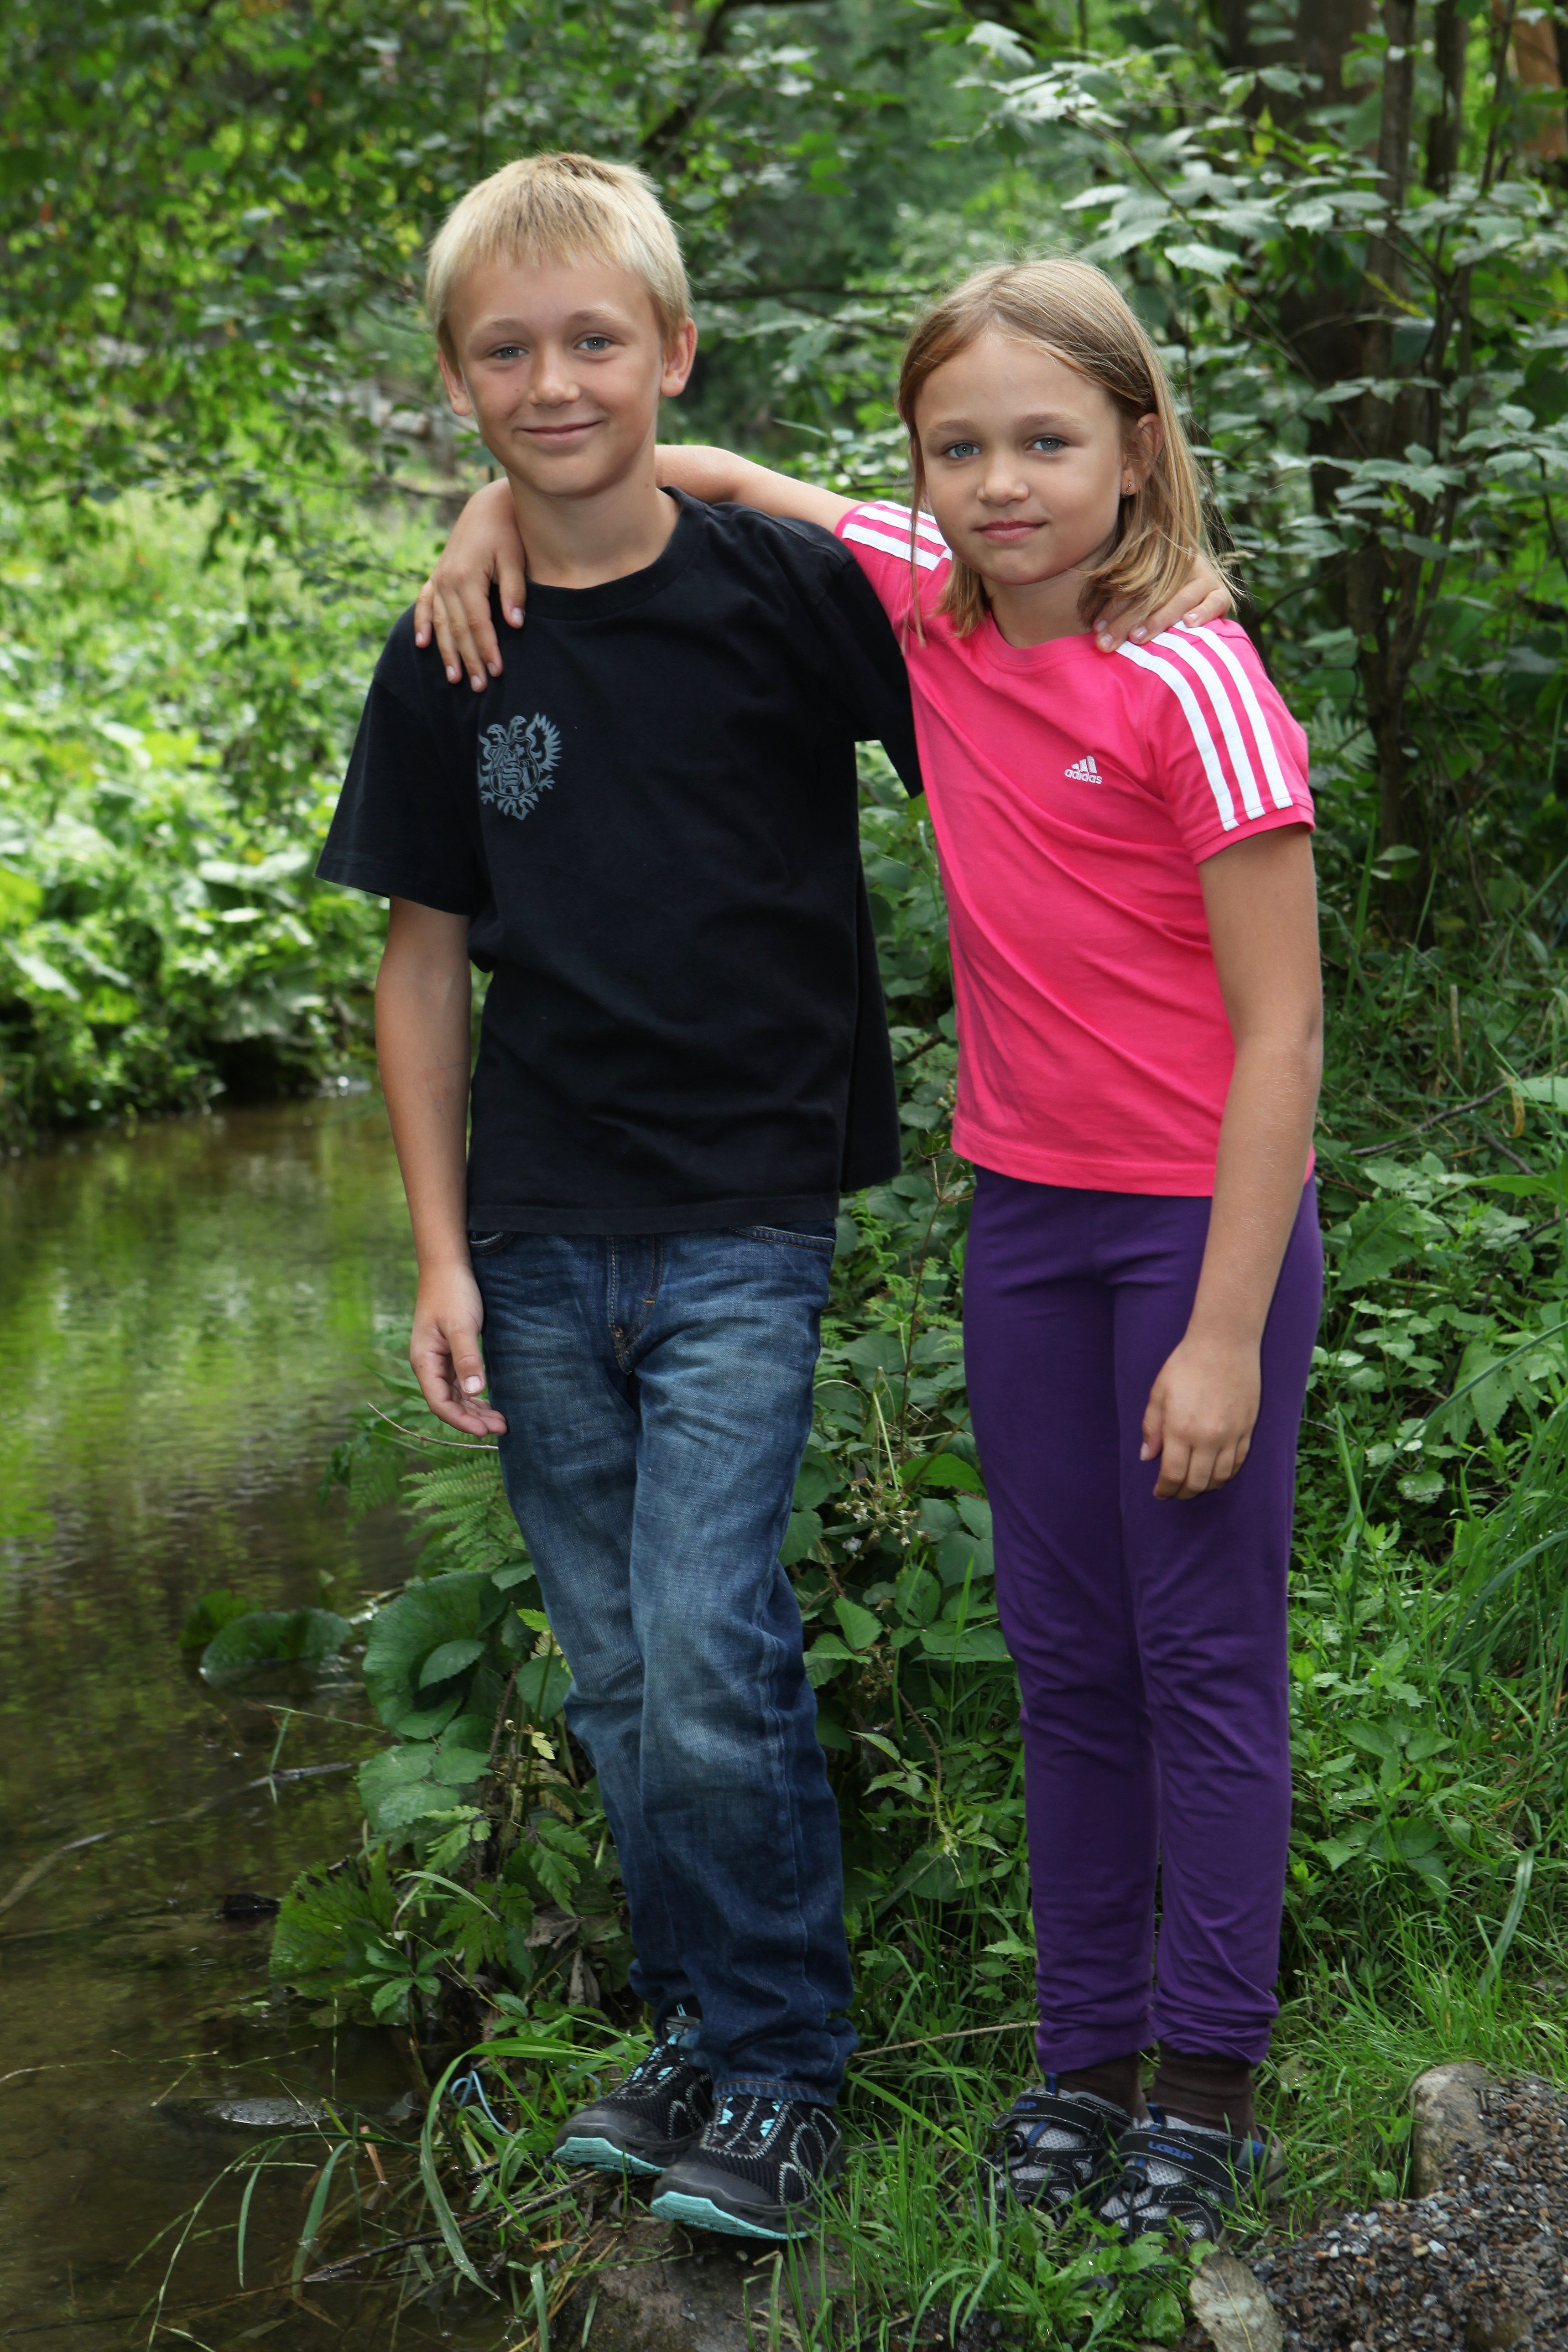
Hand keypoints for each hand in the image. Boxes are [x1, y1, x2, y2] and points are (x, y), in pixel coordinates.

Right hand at [411, 1264, 508, 1436]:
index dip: (461, 1420)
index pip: (440, 1403)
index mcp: (424, 1361)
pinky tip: (489, 1402)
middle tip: (502, 1428)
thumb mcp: (461, 1326)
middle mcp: (429, 1365)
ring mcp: (439, 1360)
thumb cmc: (452, 1293)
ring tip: (500, 1421)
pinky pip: (460, 1383)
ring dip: (475, 1409)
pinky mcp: (450, 1353)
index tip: (485, 1431)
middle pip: (448, 1403)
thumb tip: (474, 1392)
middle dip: (473, 1419)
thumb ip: (467, 1358)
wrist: (448, 1267)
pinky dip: (474, 1395)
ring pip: (456, 1395)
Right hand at [413, 478, 527, 691]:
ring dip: (447, 652)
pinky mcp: (437, 577)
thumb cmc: (506, 531)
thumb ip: (514, 590)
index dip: (486, 649)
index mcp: (466, 577)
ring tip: (455, 678)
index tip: (497, 672)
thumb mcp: (514, 557)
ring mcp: (438, 579)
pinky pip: (425, 604)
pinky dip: (423, 624)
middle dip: (469, 660)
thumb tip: (515, 624)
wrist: (487, 505)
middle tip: (479, 687)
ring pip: (441, 623)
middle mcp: (447, 581)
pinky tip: (422, 644)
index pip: (477, 623)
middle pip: (458, 630)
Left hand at [1094, 558, 1232, 652]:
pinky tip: (1189, 624)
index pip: (1131, 584)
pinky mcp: (1220, 593)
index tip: (1096, 627)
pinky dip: (1203, 612)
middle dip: (1126, 620)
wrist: (1196, 572)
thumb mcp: (1138, 586)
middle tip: (1107, 642)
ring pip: (1180, 599)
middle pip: (1151, 594)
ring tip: (1138, 636)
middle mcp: (1180, 567)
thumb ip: (1121, 600)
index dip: (1111, 606)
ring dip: (1157, 620)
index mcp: (1156, 560)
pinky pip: (1215, 602)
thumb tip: (1095, 627)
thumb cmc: (1157, 587)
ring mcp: (1203, 579)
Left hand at [1140, 1331, 1258, 1499]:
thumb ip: (1152, 1427)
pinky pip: (1237, 1463)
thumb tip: (1147, 1456)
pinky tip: (1216, 1473)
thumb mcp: (1159, 1393)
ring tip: (1194, 1484)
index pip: (1172, 1475)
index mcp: (1180, 1430)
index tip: (1159, 1492)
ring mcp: (1231, 1435)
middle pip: (1196, 1483)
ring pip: (1219, 1478)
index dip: (1164, 1490)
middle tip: (1174, 1491)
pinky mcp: (1247, 1429)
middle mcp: (1207, 1438)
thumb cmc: (1186, 1365)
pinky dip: (1225, 1475)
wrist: (1224, 1344)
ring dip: (1205, 1487)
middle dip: (1182, 1493)